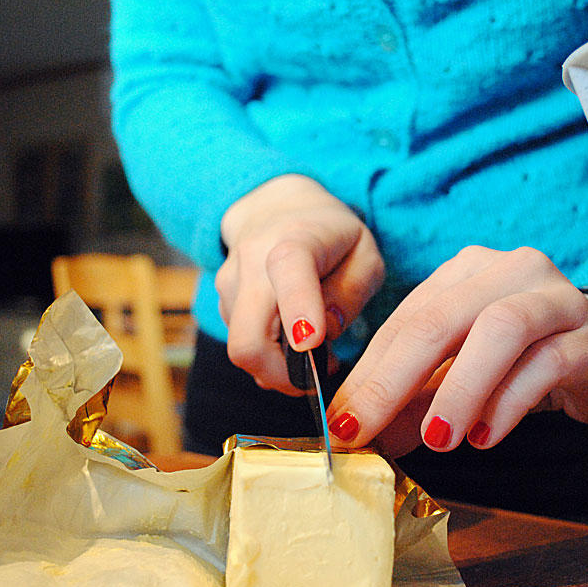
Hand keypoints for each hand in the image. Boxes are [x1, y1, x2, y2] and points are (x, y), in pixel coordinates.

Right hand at [216, 174, 383, 392]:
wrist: (276, 208)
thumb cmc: (331, 236)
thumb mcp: (364, 255)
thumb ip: (352, 292)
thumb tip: (325, 331)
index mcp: (296, 240)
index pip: (289, 273)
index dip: (299, 310)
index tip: (312, 343)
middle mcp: (253, 260)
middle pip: (248, 340)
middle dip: (283, 375)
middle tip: (317, 378)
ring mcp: (230, 283)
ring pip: (243, 349)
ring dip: (278, 366)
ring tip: (310, 351)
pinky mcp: (222, 301)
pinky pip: (243, 342)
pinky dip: (268, 354)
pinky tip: (289, 338)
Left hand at [326, 246, 587, 456]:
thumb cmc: (527, 360)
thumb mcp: (462, 375)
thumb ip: (415, 397)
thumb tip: (363, 434)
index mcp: (467, 272)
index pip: (405, 320)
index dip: (368, 373)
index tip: (340, 423)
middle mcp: (509, 270)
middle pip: (440, 318)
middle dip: (393, 380)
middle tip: (366, 431)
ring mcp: (554, 297)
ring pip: (498, 330)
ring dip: (459, 389)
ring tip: (437, 439)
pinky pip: (547, 362)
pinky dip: (510, 402)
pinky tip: (487, 436)